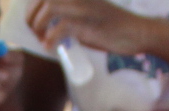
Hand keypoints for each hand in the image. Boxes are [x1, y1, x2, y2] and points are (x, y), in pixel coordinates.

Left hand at [27, 0, 155, 56]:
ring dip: (39, 27)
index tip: (34, 23)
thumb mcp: (84, 14)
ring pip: (48, 9)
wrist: (136, 32)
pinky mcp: (86, 21)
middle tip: (37, 34)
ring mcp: (82, 5)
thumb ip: (66, 14)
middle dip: (32, 18)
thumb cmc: (110, 27)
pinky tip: (51, 47)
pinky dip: (51, 40)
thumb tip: (43, 24)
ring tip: (44, 40)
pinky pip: (59, 27)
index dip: (32, 8)